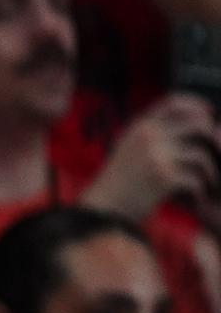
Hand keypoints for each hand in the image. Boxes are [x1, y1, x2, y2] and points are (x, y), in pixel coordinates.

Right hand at [83, 96, 220, 221]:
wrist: (103, 210)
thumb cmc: (118, 183)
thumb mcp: (128, 148)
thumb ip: (152, 134)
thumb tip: (187, 123)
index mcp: (139, 126)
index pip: (174, 102)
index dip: (197, 105)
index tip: (209, 114)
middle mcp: (148, 136)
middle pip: (198, 124)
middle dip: (215, 138)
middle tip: (218, 153)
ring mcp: (156, 156)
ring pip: (200, 154)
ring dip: (210, 170)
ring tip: (207, 182)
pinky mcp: (163, 177)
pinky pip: (196, 178)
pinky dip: (201, 189)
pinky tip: (197, 198)